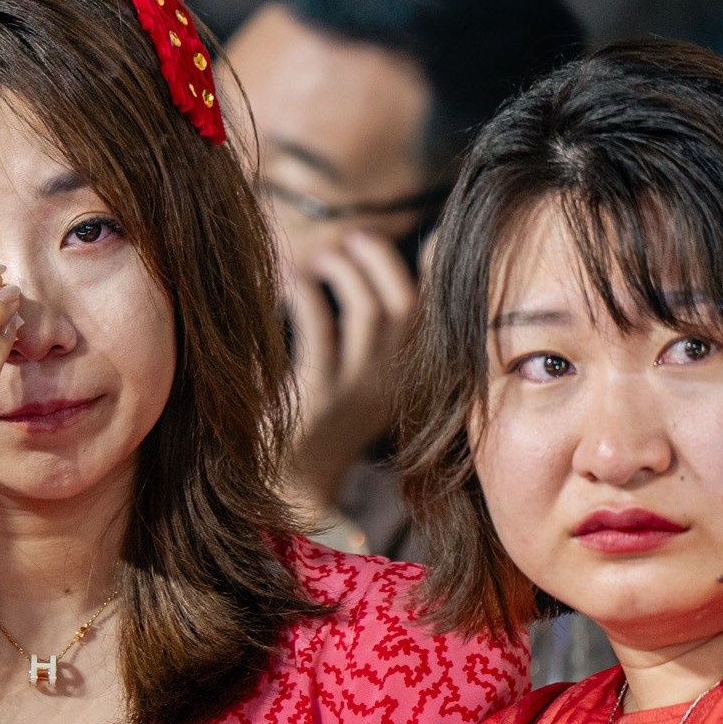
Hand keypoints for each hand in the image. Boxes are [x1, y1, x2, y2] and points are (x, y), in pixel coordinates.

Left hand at [284, 231, 416, 516]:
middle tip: (347, 240)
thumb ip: (374, 336)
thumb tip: (374, 270)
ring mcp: (357, 392)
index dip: (429, 267)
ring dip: (342, 271)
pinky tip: (289, 284)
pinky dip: (307, 295)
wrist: (289, 487)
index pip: (433, 312)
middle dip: (379, 258)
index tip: (390, 236)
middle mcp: (391, 384)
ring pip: (369, 311)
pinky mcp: (317, 398)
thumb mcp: (361, 381)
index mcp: (406, 377)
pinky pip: (320, 330)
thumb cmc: (317, 422)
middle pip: (406, 303)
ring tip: (314, 259)